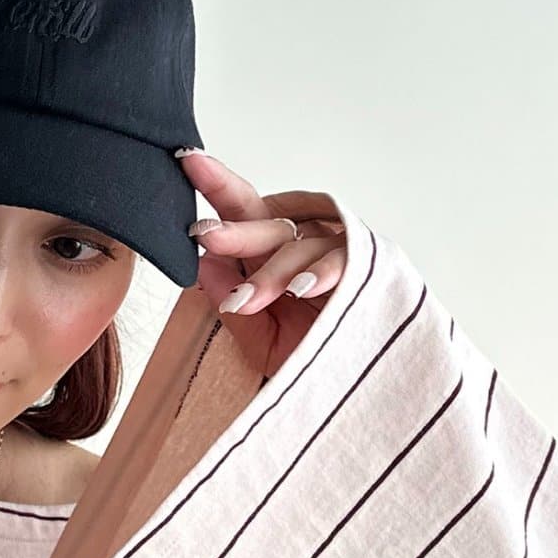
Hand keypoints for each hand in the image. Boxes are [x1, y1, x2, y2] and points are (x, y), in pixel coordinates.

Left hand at [176, 150, 349, 378]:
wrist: (354, 396)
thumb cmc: (308, 358)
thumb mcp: (258, 339)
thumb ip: (233, 303)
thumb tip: (204, 265)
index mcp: (274, 252)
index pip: (245, 211)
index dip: (219, 186)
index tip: (188, 162)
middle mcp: (305, 244)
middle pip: (269, 223)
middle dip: (235, 230)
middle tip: (204, 235)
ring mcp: (339, 254)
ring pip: (301, 246)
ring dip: (271, 273)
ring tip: (245, 301)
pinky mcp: (370, 270)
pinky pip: (344, 262)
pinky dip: (322, 273)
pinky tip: (301, 288)